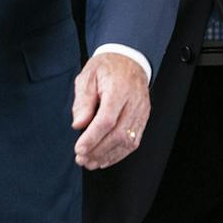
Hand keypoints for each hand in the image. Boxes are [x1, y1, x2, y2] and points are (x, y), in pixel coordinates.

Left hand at [71, 53, 149, 169]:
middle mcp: (133, 102)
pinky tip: (105, 158)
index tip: (79, 148)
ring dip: (108, 156)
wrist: (129, 59)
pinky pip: (134, 141)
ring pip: (128, 141)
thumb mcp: (88, 76)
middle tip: (82, 159)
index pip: (107, 119)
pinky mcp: (143, 118)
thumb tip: (79, 125)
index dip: (93, 137)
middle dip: (98, 151)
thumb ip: (83, 101)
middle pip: (118, 134)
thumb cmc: (107, 67)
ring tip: (90, 162)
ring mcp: (141, 111)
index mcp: (118, 88)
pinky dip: (119, 153)